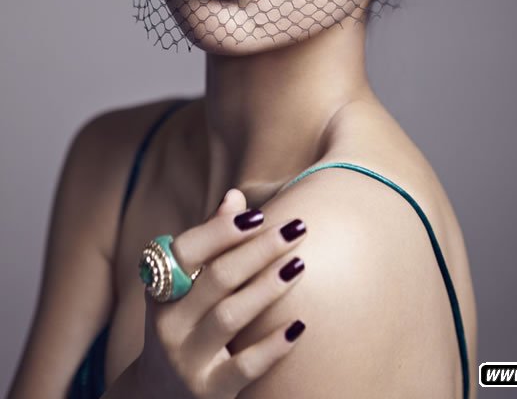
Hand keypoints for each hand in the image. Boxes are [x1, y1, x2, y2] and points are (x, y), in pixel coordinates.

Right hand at [134, 189, 306, 397]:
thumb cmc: (185, 324)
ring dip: (267, 287)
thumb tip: (235, 196)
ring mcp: (185, 360)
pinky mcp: (207, 392)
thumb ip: (209, 243)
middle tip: (296, 228)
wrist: (158, 396)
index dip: (222, 230)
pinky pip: (244, 367)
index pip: (187, 250)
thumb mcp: (186, 288)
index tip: (260, 214)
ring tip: (300, 264)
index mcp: (161, 290)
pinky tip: (300, 324)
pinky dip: (273, 345)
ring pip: (230, 316)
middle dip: (259, 249)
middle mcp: (168, 324)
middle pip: (217, 278)